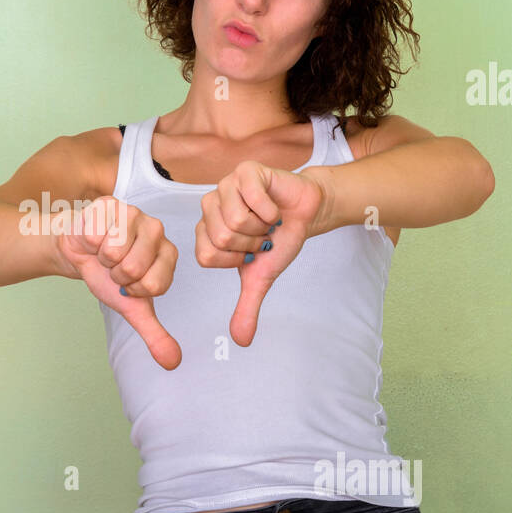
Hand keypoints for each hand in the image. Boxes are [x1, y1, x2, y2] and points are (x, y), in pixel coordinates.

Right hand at [54, 197, 181, 369]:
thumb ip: (154, 333)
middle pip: (133, 268)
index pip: (153, 284)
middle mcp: (157, 230)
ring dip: (101, 258)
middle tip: (113, 266)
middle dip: (114, 274)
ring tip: (103, 252)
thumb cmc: (107, 274)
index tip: (127, 282)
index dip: (132, 289)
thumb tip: (173, 362)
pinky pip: (96, 234)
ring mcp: (134, 213)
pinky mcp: (110, 204)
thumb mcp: (131, 307)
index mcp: (169, 254)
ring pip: (114, 250)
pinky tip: (92, 237)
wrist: (77, 251)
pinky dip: (88, 242)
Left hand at [194, 160, 325, 346]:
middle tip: (262, 234)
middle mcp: (209, 207)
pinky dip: (271, 209)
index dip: (236, 259)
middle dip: (251, 242)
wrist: (306, 214)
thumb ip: (247, 306)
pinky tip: (273, 206)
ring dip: (262, 226)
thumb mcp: (262, 277)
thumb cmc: (279, 240)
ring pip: (235, 219)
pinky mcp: (245, 171)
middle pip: (221, 237)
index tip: (251, 252)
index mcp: (205, 231)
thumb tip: (241, 341)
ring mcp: (225, 186)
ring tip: (267, 220)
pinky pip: (252, 198)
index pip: (207, 256)